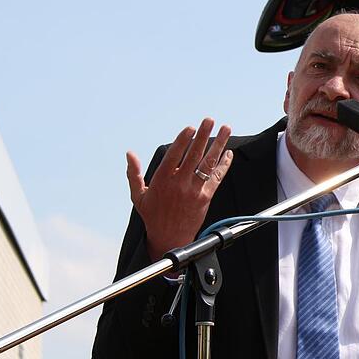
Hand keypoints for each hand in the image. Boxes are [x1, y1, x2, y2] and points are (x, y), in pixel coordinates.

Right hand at [126, 118, 233, 259]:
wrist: (169, 238)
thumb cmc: (152, 215)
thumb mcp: (137, 195)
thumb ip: (134, 174)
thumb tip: (129, 154)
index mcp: (162, 180)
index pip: (175, 155)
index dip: (183, 140)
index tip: (191, 127)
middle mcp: (179, 183)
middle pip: (194, 155)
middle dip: (203, 136)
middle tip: (210, 120)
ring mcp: (194, 190)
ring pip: (208, 164)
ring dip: (219, 145)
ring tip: (226, 129)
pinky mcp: (205, 197)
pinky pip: (217, 177)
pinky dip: (224, 164)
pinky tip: (228, 152)